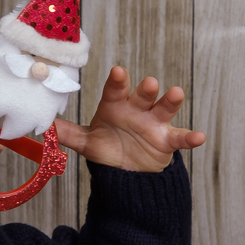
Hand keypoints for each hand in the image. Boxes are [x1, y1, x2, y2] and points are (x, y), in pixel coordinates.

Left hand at [55, 66, 205, 172]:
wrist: (127, 172)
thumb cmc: (109, 148)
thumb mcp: (88, 142)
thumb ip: (69, 133)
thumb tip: (45, 127)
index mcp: (116, 106)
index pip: (115, 90)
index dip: (117, 82)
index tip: (118, 72)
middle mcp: (137, 109)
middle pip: (143, 95)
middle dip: (145, 89)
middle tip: (148, 83)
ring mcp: (154, 123)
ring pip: (164, 108)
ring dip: (170, 101)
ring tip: (175, 94)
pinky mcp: (167, 140)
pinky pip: (180, 137)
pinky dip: (190, 138)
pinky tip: (199, 137)